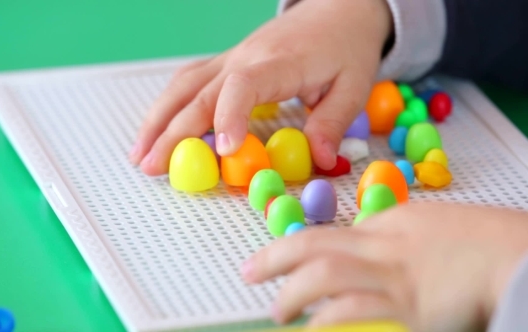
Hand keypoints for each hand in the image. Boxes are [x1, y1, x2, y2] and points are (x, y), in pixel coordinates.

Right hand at [130, 0, 392, 174]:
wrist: (335, 9)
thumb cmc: (344, 45)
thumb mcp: (353, 85)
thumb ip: (332, 122)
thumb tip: (320, 160)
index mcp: (277, 63)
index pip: (242, 86)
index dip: (229, 116)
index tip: (224, 150)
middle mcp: (244, 58)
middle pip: (198, 93)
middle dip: (172, 132)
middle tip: (152, 166)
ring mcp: (230, 58)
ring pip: (183, 86)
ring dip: (158, 119)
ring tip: (140, 153)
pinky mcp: (226, 63)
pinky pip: (190, 81)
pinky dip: (169, 106)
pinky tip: (158, 127)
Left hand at [241, 202, 527, 330]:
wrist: (521, 258)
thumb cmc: (491, 243)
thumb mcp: (439, 227)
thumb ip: (404, 237)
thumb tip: (373, 248)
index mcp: (395, 220)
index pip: (339, 231)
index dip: (307, 248)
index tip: (290, 261)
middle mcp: (386, 242)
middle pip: (316, 242)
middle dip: (276, 256)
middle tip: (249, 270)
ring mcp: (394, 272)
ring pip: (324, 273)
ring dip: (292, 291)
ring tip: (276, 310)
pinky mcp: (408, 304)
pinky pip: (353, 308)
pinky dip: (327, 318)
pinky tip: (312, 327)